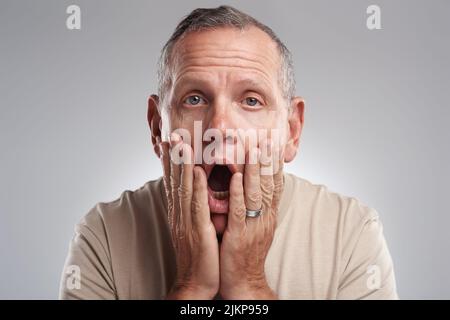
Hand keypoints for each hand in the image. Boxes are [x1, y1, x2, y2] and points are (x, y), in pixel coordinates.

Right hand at [159, 134, 219, 298]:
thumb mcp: (191, 228)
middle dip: (173, 156)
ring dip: (182, 164)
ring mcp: (187, 220)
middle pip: (174, 180)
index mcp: (179, 212)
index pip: (173, 182)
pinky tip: (196, 171)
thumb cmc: (197, 255)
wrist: (195, 281)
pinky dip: (195, 186)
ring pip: (183, 187)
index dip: (170, 161)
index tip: (169, 141)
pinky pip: (197, 204)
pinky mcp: (198, 230)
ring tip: (181, 143)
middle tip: (171, 134)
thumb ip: (191, 209)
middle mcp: (179, 213)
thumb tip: (193, 193)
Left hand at [219, 141, 283, 298]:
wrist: (244, 282)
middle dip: (267, 160)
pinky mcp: (239, 235)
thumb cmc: (247, 252)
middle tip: (266, 137)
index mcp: (269, 214)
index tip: (274, 142)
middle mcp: (265, 217)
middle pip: (268, 184)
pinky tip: (235, 176)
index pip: (275, 183)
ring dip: (254, 170)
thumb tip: (257, 186)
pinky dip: (238, 192)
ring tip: (253, 149)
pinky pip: (239, 211)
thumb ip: (258, 206)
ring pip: (255, 193)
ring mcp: (253, 226)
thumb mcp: (258, 226)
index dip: (275, 162)